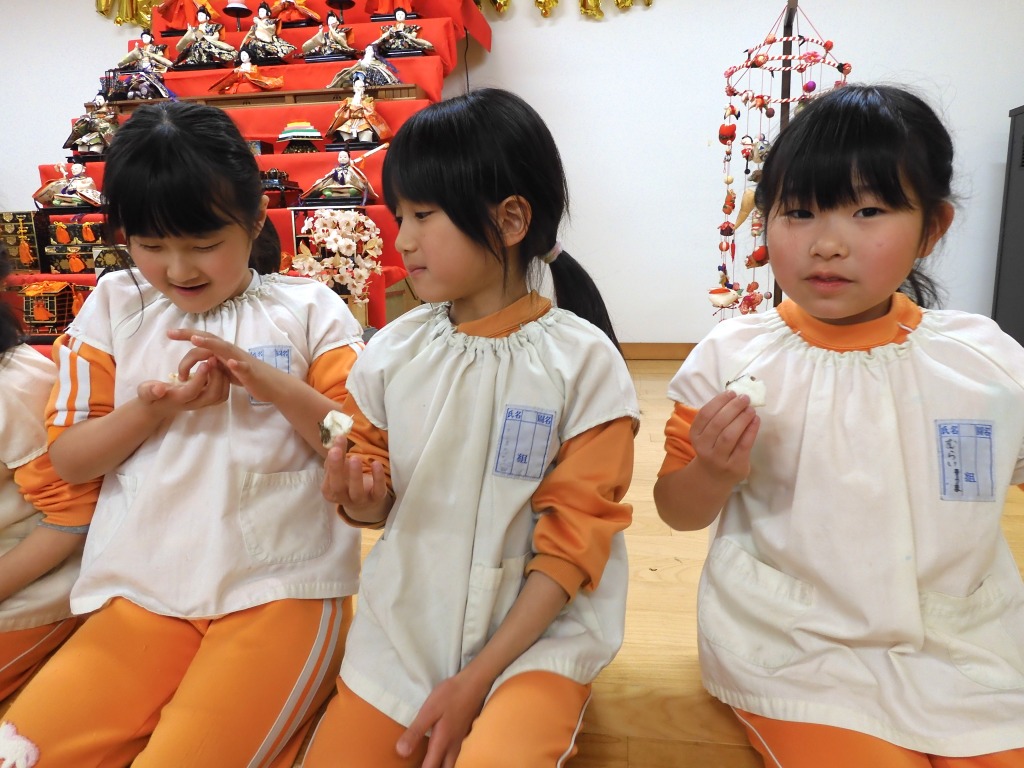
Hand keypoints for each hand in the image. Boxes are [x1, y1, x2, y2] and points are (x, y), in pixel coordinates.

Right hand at [136, 359, 228, 414]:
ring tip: (216, 360)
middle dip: (216, 377)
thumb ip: (150, 391)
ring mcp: (202, 403)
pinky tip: (218, 367)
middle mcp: (193, 404)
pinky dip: (224, 380)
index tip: (205, 362)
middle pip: (212, 395)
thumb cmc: (150, 396)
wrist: (158, 407)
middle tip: (214, 359)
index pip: (193, 391)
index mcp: (178, 399)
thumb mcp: (145, 392)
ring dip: (222, 378)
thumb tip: (159, 389)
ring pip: (220, 395)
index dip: (200, 378)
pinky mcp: (207, 400)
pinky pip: (222, 393)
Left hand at [167, 328, 282, 404]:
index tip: (169, 333)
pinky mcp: (250, 372)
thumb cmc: (250, 376)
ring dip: (210, 344)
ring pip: (224, 349)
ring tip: (195, 340)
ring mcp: (241, 360)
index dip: (187, 335)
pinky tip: (230, 363)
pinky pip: (243, 367)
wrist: (273, 385)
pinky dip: (237, 364)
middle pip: (210, 339)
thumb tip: (201, 363)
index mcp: (223, 352)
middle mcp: (231, 352)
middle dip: (191, 335)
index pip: (203, 340)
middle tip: (171, 333)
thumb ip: (214, 364)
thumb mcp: (227, 369)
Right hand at [322, 445, 389, 522]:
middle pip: (337, 487)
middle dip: (336, 468)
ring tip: (355, 457)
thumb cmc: (347, 481)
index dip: (331, 460)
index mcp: (330, 491)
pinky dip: (377, 478)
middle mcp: (342, 499)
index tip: (337, 440)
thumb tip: (337, 436)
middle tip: (337, 451)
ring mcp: (360, 501)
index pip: (328, 477)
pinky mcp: (376, 499)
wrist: (364, 501)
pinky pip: (377, 491)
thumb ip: (337, 455)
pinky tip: (376, 463)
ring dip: (355, 475)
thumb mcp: (340, 469)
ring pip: (356, 492)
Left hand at [396, 670, 490, 767]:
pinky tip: (445, 754)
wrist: (475, 683)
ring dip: (443, 766)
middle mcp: (454, 747)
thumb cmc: (451, 695)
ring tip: (433, 763)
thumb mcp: (429, 710)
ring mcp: (462, 742)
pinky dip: (450, 761)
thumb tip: (401, 752)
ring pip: (453, 764)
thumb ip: (415, 732)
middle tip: (423, 766)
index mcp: (442, 742)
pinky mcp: (466, 735)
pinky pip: (459, 756)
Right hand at [690, 390, 758, 483]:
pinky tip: (756, 421)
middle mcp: (704, 448)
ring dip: (741, 419)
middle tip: (745, 398)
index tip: (731, 392)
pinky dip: (751, 431)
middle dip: (733, 407)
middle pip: (718, 423)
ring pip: (729, 435)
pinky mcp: (734, 466)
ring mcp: (718, 459)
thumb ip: (717, 418)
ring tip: (751, 409)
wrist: (713, 478)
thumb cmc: (713, 449)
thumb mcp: (707, 435)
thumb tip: (736, 397)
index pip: (705, 414)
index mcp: (695, 436)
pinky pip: (744, 446)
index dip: (718, 401)